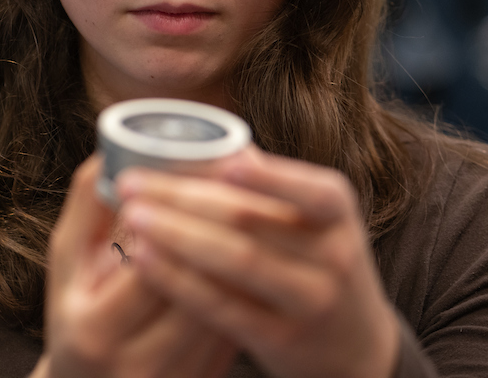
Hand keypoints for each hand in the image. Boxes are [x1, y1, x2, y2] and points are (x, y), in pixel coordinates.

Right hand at [34, 156, 237, 377]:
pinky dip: (246, 287)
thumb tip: (111, 148)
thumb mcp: (67, 265)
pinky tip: (258, 248)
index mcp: (95, 331)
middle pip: (199, 292)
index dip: (179, 222)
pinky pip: (236, 330)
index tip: (200, 176)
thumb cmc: (76, 315)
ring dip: (242, 257)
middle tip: (242, 182)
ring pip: (227, 311)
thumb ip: (87, 209)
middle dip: (221, 233)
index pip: (151, 271)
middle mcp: (138, 365)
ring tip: (256, 207)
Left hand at [115, 148, 399, 377]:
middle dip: (183, 197)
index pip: (307, 188)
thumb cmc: (317, 260)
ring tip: (132, 215)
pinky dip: (178, 279)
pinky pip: (221, 306)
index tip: (221, 164)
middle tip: (132, 181)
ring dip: (176, 235)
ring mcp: (309, 299)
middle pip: (250, 218)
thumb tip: (197, 140)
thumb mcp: (315, 218)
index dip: (267, 177)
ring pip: (236, 261)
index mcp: (337, 208)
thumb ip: (268, 184)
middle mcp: (333, 252)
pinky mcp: (279, 339)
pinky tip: (143, 260)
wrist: (356, 346)